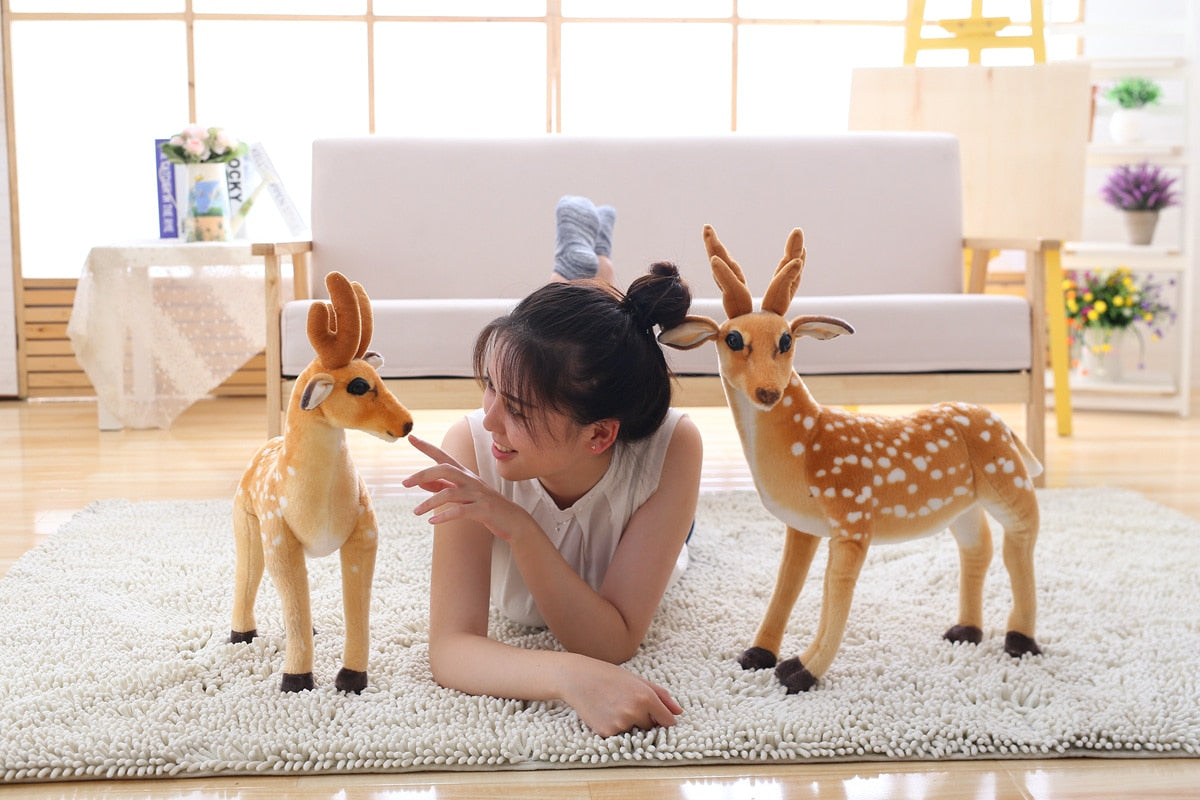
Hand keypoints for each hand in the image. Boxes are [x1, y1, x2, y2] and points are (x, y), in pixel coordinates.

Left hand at [402, 434, 528, 540]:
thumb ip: (441, 486)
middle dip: (423, 474)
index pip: (443, 456)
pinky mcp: (483, 510)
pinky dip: (445, 516)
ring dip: (430, 502)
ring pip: (450, 492)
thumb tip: (420, 481)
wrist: (513, 520)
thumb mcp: (462, 494)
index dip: (427, 447)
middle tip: (405, 483)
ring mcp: (477, 494)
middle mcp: (470, 480)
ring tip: (416, 512)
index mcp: (464, 474)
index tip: (411, 437)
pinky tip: (432, 522)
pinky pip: (461, 511)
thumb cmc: (484, 505)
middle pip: (445, 469)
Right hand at [562, 655, 682, 737]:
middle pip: (650, 727)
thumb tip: (679, 712)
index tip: (657, 716)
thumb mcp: (637, 680)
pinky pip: (619, 736)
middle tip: (626, 702)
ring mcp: (620, 724)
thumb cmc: (609, 676)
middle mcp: (635, 711)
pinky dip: (614, 727)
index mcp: (646, 697)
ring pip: (634, 732)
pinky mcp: (607, 732)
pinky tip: (604, 712)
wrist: (578, 679)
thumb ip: (661, 696)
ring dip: (628, 723)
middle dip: (643, 719)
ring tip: (613, 705)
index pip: (667, 720)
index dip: (663, 718)